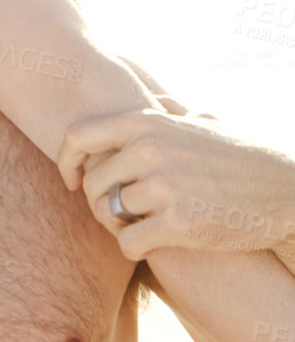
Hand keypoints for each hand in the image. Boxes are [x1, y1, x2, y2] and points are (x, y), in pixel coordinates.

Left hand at [59, 109, 294, 260]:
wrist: (284, 190)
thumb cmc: (237, 156)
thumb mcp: (201, 120)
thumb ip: (166, 110)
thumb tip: (143, 93)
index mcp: (148, 123)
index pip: (78, 135)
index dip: (68, 161)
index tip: (73, 181)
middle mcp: (150, 150)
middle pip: (92, 184)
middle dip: (99, 204)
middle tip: (119, 215)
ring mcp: (164, 186)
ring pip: (107, 215)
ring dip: (117, 227)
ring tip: (138, 227)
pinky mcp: (178, 223)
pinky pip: (127, 243)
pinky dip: (133, 249)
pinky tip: (149, 246)